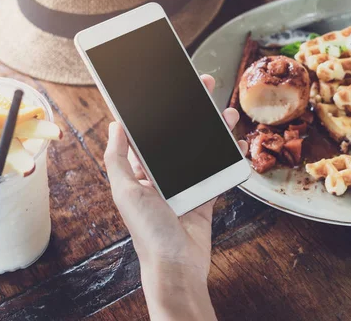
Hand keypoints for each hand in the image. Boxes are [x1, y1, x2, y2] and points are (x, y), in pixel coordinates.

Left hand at [104, 75, 246, 320]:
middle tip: (205, 86)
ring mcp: (183, 185)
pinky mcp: (204, 195)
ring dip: (212, 128)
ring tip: (226, 110)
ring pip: (199, 149)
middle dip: (191, 110)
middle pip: (177, 135)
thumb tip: (115, 125)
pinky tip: (236, 142)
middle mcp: (160, 176)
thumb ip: (118, 158)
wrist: (178, 266)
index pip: (149, 132)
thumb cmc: (148, 231)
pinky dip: (226, 155)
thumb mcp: (125, 191)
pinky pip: (215, 169)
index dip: (160, 108)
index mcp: (139, 172)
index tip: (171, 87)